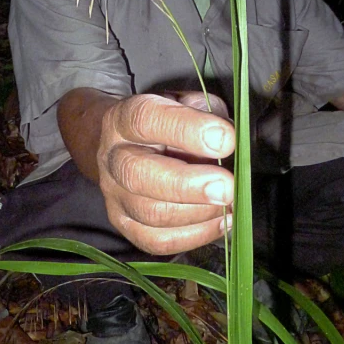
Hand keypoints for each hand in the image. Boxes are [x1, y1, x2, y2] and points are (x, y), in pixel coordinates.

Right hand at [97, 92, 234, 254]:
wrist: (124, 145)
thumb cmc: (166, 123)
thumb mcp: (185, 102)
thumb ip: (206, 113)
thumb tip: (230, 140)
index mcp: (123, 119)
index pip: (146, 120)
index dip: (186, 130)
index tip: (226, 139)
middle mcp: (112, 158)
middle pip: (138, 175)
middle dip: (189, 185)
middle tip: (227, 187)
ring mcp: (114, 195)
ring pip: (150, 213)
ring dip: (198, 213)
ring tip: (229, 204)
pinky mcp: (124, 224)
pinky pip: (156, 241)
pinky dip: (194, 236)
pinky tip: (221, 222)